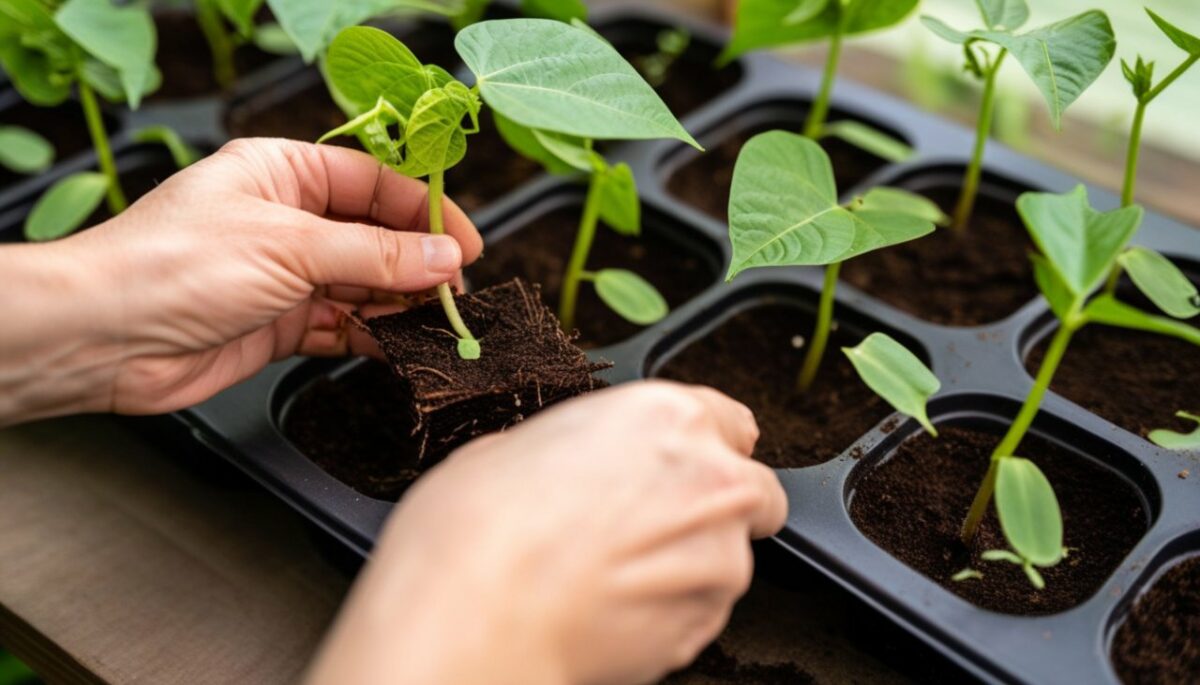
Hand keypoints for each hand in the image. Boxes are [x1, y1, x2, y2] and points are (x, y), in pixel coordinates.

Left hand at [0, 138, 480, 423]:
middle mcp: (285, 220)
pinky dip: (372, 338)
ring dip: (400, 305)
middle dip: (417, 264)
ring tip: (438, 324)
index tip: (465, 243)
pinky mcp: (277, 324)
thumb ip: (376, 254)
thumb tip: (445, 257)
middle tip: (456, 292)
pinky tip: (400, 347)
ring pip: (362, 285)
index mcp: (281, 172)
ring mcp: (282, 275)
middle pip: (373, 236)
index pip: (372, 183)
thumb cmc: (174, 266)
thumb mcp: (290, 247)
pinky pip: (342, 326)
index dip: (423, 211)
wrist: (104, 338)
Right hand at [307, 381, 788, 684]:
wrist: (474, 616)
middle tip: (647, 531)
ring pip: (726, 559)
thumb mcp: (513, 447)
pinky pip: (700, 612)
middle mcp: (710, 478)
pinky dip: (668, 613)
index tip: (687, 469)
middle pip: (751, 493)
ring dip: (685, 568)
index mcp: (666, 416)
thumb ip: (576, 449)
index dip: (708, 449)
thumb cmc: (480, 529)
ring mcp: (720, 556)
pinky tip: (610, 611)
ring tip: (610, 579)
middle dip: (712, 511)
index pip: (731, 423)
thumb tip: (570, 465)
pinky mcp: (707, 623)